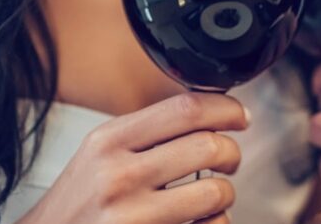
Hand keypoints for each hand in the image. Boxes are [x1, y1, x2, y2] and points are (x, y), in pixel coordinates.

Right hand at [19, 93, 248, 223]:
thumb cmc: (81, 202)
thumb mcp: (100, 154)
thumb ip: (146, 131)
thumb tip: (211, 110)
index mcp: (109, 141)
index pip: (184, 109)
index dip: (226, 109)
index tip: (240, 117)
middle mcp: (118, 176)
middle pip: (208, 146)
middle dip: (231, 153)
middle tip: (228, 161)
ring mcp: (132, 217)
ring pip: (215, 192)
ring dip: (226, 194)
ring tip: (213, 196)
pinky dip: (216, 223)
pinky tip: (200, 222)